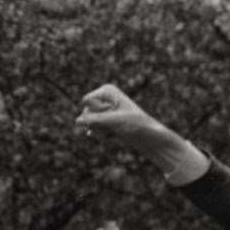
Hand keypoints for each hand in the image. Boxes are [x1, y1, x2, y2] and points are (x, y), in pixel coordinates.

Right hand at [77, 84, 206, 180]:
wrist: (152, 139)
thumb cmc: (137, 126)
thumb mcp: (115, 122)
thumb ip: (94, 120)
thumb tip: (77, 121)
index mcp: (107, 91)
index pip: (87, 101)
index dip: (98, 112)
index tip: (116, 114)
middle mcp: (104, 99)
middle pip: (86, 113)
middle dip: (99, 123)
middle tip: (118, 126)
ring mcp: (104, 112)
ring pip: (89, 124)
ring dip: (102, 132)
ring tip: (118, 132)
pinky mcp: (106, 123)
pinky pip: (94, 132)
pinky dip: (103, 136)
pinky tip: (115, 137)